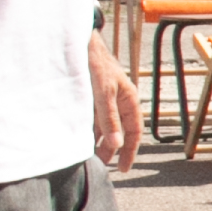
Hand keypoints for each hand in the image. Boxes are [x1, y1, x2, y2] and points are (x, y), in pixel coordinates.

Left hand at [88, 37, 141, 171]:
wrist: (77, 42)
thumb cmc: (94, 63)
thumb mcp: (103, 93)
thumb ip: (109, 119)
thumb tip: (117, 145)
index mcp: (129, 100)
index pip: (134, 132)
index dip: (130, 151)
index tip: (123, 168)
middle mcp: (119, 101)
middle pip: (119, 131)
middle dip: (112, 149)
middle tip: (102, 166)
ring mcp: (105, 99)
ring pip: (104, 126)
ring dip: (98, 141)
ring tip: (89, 156)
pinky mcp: (91, 97)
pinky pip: (92, 118)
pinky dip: (88, 130)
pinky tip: (79, 139)